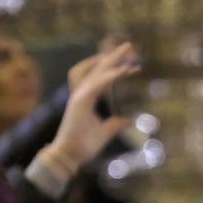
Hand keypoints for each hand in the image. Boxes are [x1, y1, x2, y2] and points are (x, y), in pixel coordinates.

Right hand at [39, 42, 138, 180]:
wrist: (69, 156)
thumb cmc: (83, 145)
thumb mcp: (106, 132)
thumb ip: (115, 124)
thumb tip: (128, 120)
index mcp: (87, 98)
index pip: (102, 78)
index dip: (117, 69)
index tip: (133, 66)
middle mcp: (81, 93)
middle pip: (98, 68)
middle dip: (113, 56)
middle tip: (129, 46)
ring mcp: (79, 96)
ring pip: (97, 71)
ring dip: (112, 59)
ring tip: (126, 50)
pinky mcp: (80, 102)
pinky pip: (97, 84)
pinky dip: (109, 76)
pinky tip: (122, 71)